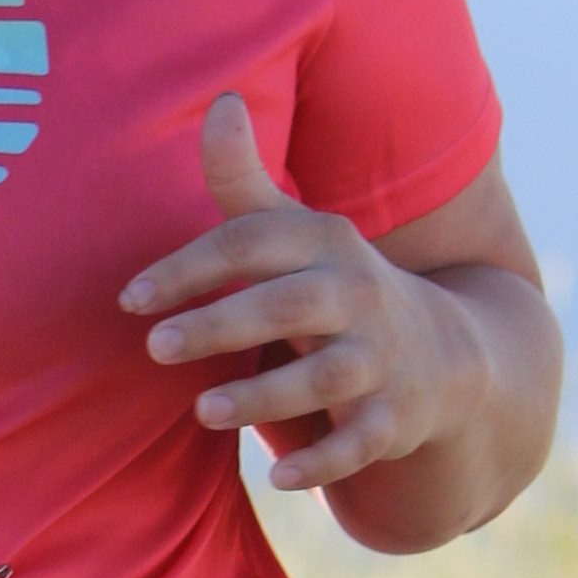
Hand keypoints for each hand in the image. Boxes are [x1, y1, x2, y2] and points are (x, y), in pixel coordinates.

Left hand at [120, 95, 491, 493]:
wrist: (447, 356)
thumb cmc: (335, 289)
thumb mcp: (297, 234)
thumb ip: (244, 183)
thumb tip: (220, 99)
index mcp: (325, 245)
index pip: (254, 243)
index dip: (192, 266)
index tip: (130, 299)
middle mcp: (359, 296)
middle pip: (290, 304)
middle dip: (223, 323)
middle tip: (155, 347)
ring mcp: (383, 359)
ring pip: (326, 377)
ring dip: (265, 394)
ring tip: (203, 412)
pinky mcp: (397, 418)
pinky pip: (363, 442)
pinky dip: (326, 460)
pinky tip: (278, 477)